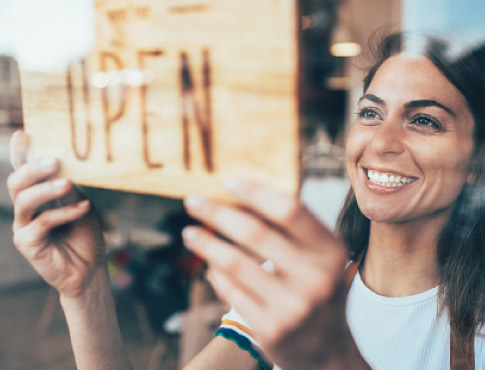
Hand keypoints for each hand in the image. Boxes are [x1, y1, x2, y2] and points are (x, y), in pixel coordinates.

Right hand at [7, 131, 105, 297]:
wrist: (90, 269)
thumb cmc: (85, 235)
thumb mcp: (82, 205)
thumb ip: (70, 188)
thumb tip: (65, 165)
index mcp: (38, 196)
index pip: (25, 171)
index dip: (21, 153)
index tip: (23, 133)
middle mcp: (26, 209)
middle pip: (17, 182)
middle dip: (33, 168)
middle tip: (55, 160)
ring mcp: (24, 226)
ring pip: (24, 200)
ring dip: (46, 189)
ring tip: (67, 182)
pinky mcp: (28, 244)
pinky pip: (42, 223)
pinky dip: (64, 213)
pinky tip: (84, 208)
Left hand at [182, 179, 365, 369]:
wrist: (327, 352)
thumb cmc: (317, 291)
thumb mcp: (320, 258)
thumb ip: (291, 230)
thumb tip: (241, 198)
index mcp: (330, 251)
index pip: (289, 209)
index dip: (255, 192)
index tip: (226, 182)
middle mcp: (316, 278)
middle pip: (255, 232)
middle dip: (217, 212)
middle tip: (192, 201)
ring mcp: (293, 306)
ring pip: (234, 263)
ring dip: (206, 243)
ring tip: (189, 232)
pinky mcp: (271, 329)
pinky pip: (231, 291)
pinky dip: (215, 273)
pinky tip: (208, 264)